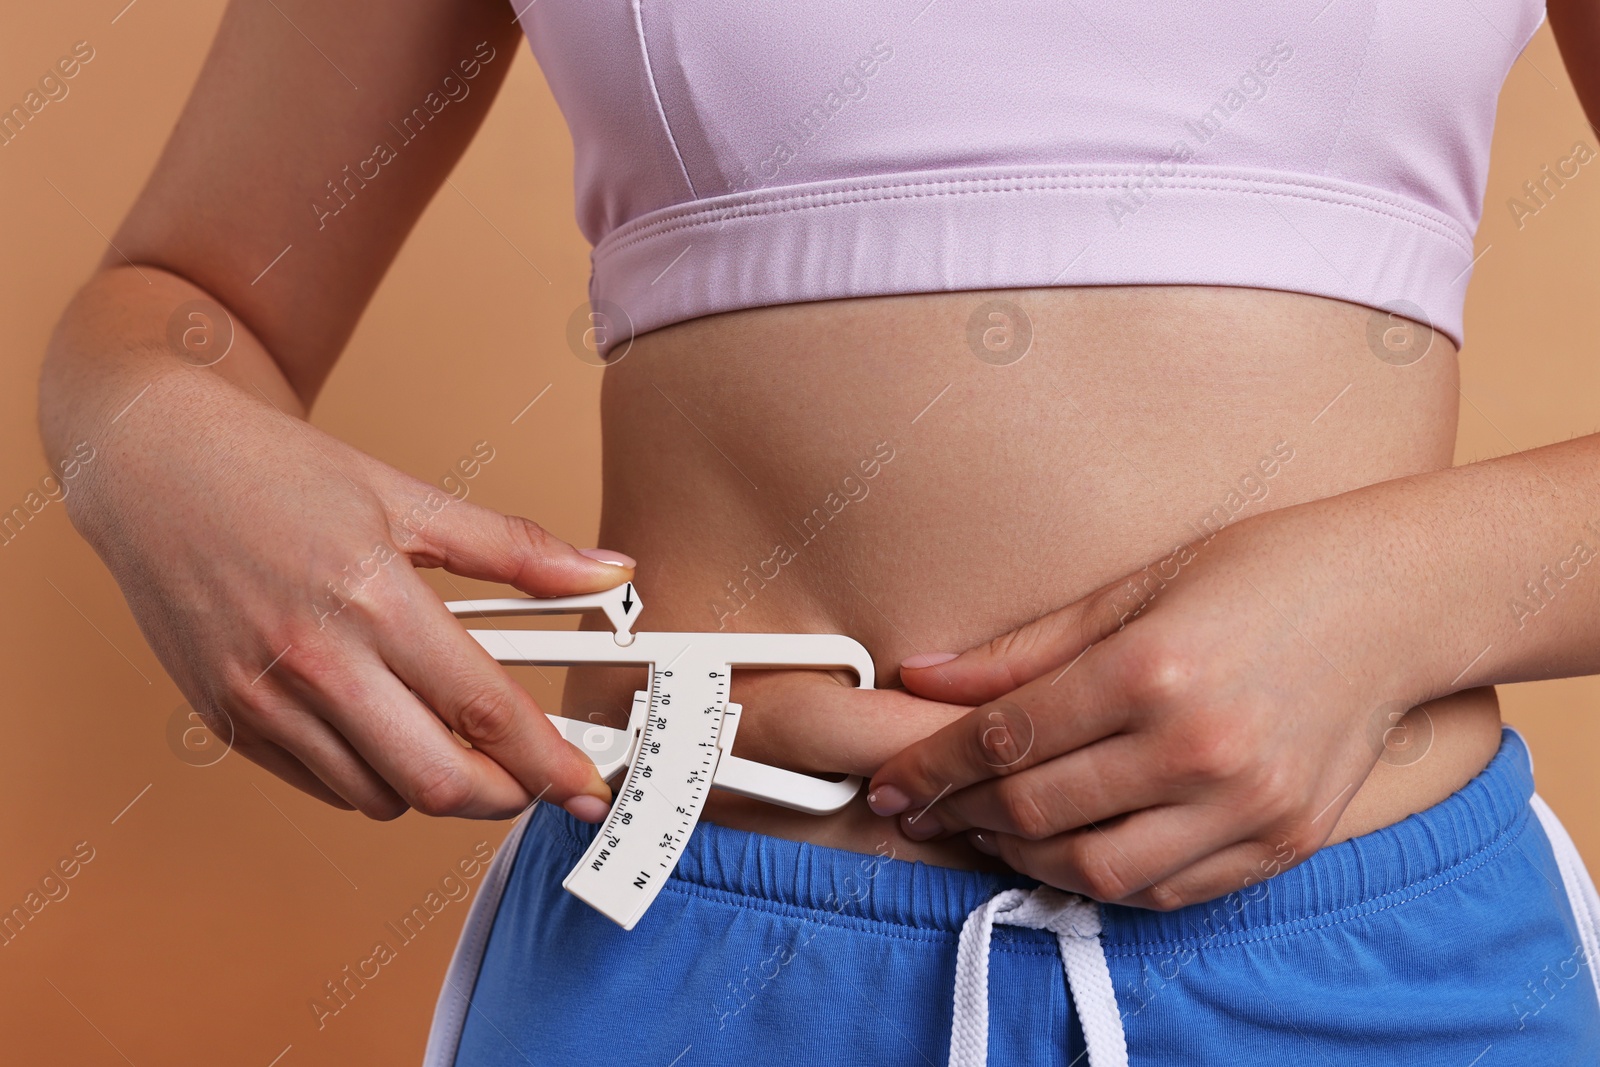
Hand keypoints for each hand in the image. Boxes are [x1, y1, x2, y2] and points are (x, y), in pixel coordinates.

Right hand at [71, 371, 631, 821]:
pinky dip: (371, 777)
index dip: (549, 762)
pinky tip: (386, 727)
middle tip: (531, 775)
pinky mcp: (227, 720)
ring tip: (454, 736)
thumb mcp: (410, 497)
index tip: (588, 788)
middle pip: (437, 782)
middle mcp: (315, 660)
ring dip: (435, 786)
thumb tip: (611, 571)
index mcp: (374, 598)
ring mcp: (262, 698)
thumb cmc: (281, 472)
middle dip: (503, 794)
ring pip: (380, 797)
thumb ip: (517, 549)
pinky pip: (321, 785)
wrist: (153, 462)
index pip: (485, 710)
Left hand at [865, 499, 1437, 909]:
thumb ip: (1024, 647)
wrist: (1396, 603)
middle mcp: (1199, 747)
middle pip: (1038, 808)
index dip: (931, 766)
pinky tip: (1070, 852)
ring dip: (1022, 858)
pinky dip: (1104, 882)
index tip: (889, 780)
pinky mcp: (1282, 842)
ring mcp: (1247, 806)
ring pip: (1096, 871)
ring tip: (989, 831)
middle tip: (921, 807)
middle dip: (960, 813)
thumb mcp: (1134, 588)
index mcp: (1152, 669)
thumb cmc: (1259, 572)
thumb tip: (921, 677)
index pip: (1006, 739)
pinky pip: (1168, 892)